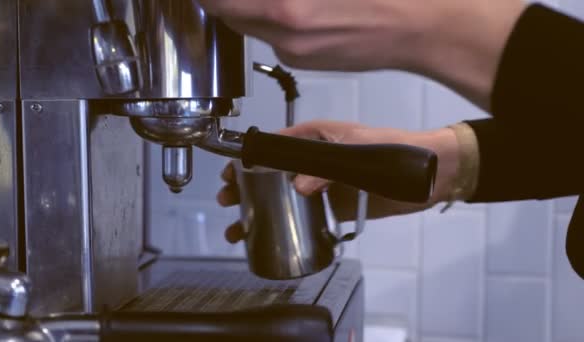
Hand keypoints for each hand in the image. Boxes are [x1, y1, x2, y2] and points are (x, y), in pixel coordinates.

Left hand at [198, 0, 524, 108]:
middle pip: (228, 12)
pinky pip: (269, 36)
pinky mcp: (303, 61)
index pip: (221, 1)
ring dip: (244, 5)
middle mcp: (283, 35)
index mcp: (288, 8)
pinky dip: (266, 17)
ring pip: (248, 25)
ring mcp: (292, 52)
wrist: (421, 28)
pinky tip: (288, 4)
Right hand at [217, 120, 460, 242]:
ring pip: (283, 196)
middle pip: (270, 173)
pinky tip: (271, 236)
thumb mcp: (357, 152)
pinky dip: (287, 224)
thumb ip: (326, 168)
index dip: (248, 159)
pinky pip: (305, 214)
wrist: (428, 174)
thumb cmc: (394, 150)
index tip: (230, 173)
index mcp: (315, 137)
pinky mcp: (334, 204)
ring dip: (260, 210)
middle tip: (227, 201)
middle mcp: (314, 159)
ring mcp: (323, 183)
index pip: (272, 146)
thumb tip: (299, 187)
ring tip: (239, 227)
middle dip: (245, 187)